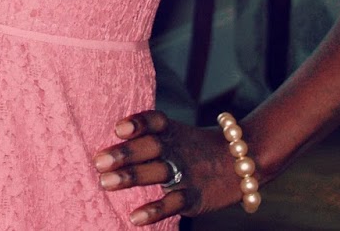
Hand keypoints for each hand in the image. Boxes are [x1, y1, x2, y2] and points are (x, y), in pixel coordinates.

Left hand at [93, 110, 234, 224]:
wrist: (241, 162)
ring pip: (158, 173)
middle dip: (125, 154)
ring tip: (104, 183)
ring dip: (131, 177)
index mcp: (171, 131)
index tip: (118, 129)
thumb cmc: (194, 149)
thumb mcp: (175, 135)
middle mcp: (177, 149)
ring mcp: (187, 172)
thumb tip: (105, 149)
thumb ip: (145, 138)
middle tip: (98, 162)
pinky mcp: (194, 197)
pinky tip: (134, 217)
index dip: (138, 124)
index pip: (154, 121)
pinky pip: (173, 203)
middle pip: (151, 147)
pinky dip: (154, 210)